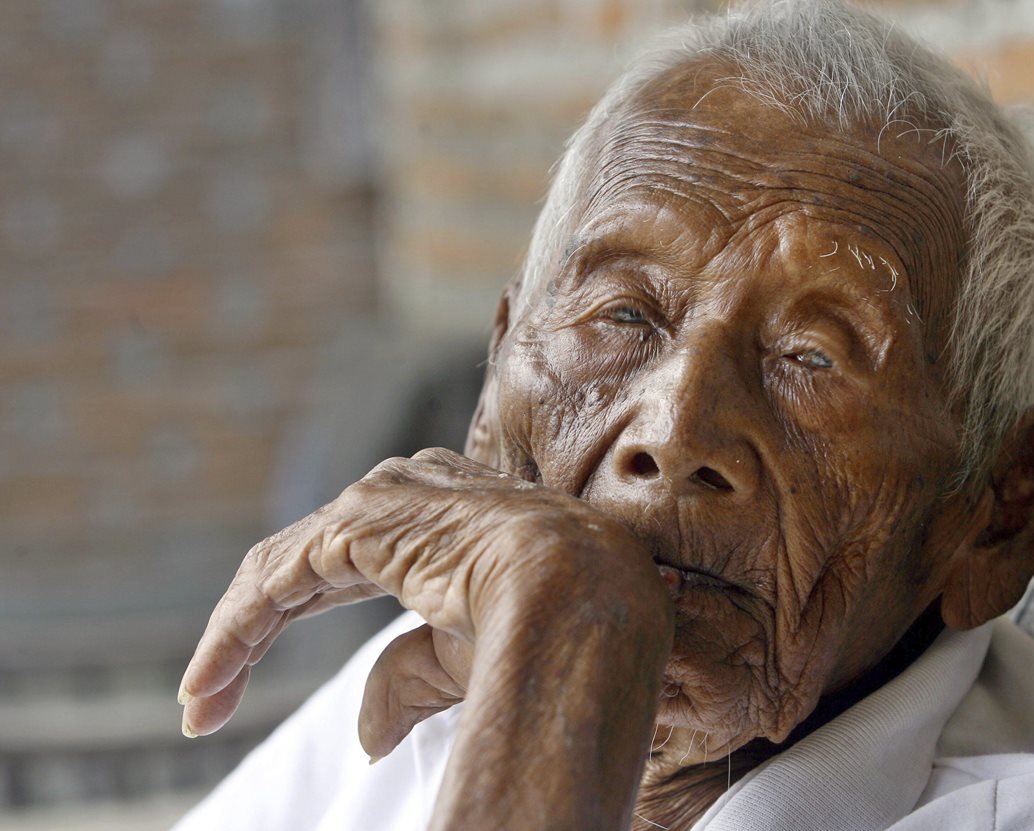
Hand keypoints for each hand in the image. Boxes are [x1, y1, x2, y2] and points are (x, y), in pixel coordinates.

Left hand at [178, 448, 673, 829]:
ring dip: (232, 642)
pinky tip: (210, 683)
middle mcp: (405, 492)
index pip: (345, 562)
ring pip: (279, 572)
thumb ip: (406, 677)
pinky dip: (234, 634)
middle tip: (207, 701)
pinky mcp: (355, 523)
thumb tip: (366, 737)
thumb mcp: (466, 657)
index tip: (254, 678)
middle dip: (251, 634)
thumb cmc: (547, 625)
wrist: (583, 595)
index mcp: (441, 513)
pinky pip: (275, 582)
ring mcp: (378, 500)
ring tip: (200, 706)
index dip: (295, 616)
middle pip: (302, 566)